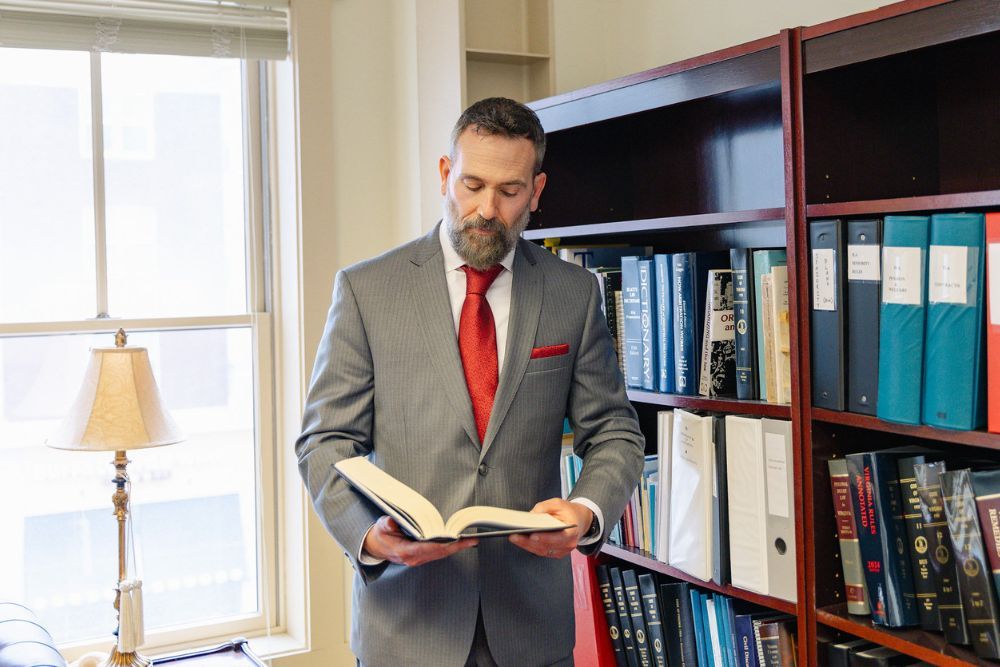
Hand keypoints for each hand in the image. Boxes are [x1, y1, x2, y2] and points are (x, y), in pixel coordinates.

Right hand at [362, 515, 477, 566]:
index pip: (427, 548)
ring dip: (455, 549)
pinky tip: (458, 543)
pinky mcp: (420, 558)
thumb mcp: (380, 526)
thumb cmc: (380, 535)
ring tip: (469, 541)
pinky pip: (437, 554)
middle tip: (471, 540)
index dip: (442, 545)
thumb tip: (391, 522)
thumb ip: (386, 524)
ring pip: (440, 555)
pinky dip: (449, 548)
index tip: (455, 540)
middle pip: (438, 553)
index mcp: (404, 551)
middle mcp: (413, 558)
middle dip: (455, 547)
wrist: (375, 547)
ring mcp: (417, 559)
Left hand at [508, 498, 592, 558]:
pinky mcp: (555, 553)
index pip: (558, 537)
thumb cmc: (568, 511)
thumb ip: (545, 507)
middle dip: (528, 542)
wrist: (579, 520)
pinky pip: (540, 551)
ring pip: (541, 551)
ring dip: (526, 545)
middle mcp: (568, 544)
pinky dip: (529, 546)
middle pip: (546, 546)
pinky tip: (519, 540)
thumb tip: (531, 515)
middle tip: (514, 536)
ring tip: (514, 537)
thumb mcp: (558, 503)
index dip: (545, 537)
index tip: (532, 535)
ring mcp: (562, 551)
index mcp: (572, 531)